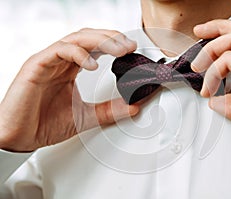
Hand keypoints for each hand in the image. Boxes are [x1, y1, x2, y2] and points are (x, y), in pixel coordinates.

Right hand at [0, 28, 138, 151]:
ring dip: (101, 41)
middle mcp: (60, 61)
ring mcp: (48, 61)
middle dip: (111, 38)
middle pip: (88, 37)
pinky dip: (79, 54)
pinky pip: (60, 50)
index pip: (94, 47)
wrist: (19, 138)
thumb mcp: (86, 116)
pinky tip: (93, 65)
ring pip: (76, 39)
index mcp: (70, 69)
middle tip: (129, 47)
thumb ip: (109, 110)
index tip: (132, 50)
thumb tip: (133, 106)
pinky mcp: (37, 65)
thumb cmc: (44, 124)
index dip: (114, 44)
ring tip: (119, 50)